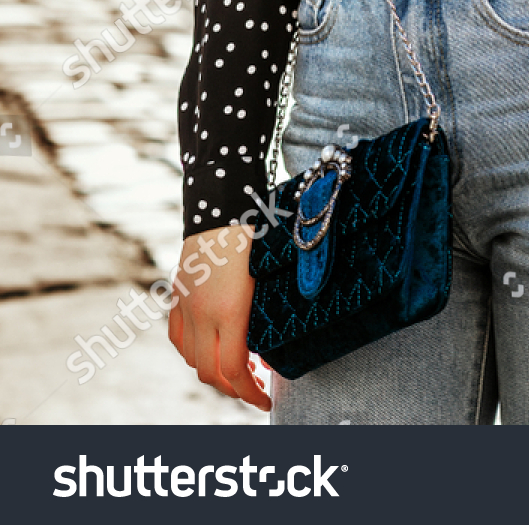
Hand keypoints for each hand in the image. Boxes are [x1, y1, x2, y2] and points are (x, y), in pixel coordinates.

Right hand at [167, 225, 271, 411]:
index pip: (236, 371)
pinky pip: (179, 337)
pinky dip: (193, 352)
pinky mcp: (179, 295)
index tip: (267, 400)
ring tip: (238, 369)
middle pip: (212, 373)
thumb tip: (274, 350)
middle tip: (255, 388)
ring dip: (213, 372)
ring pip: (192, 359)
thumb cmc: (255, 235)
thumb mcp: (268, 275)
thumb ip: (268, 314)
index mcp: (231, 311)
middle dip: (234, 389)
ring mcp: (188, 305)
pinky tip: (210, 349)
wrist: (221, 204)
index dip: (251, 393)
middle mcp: (204, 313)